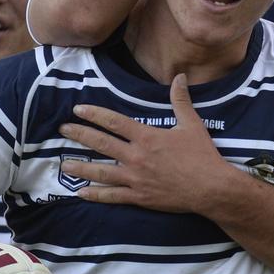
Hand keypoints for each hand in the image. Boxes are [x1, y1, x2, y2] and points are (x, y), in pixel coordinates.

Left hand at [59, 73, 238, 213]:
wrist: (210, 188)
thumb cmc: (202, 155)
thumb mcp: (192, 124)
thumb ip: (180, 100)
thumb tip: (180, 77)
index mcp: (146, 137)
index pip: (113, 122)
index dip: (94, 114)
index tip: (78, 110)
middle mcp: (136, 156)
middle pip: (101, 143)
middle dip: (80, 135)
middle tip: (63, 130)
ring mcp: (135, 178)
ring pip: (101, 171)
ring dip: (80, 167)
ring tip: (63, 164)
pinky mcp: (139, 196)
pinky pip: (112, 196)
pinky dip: (96, 195)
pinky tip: (81, 193)